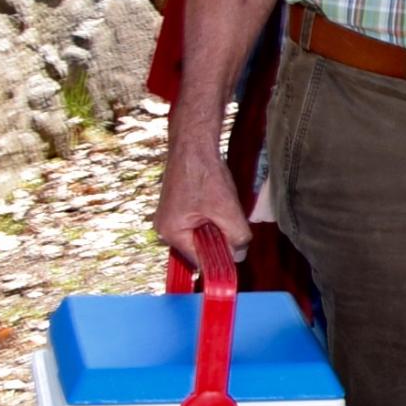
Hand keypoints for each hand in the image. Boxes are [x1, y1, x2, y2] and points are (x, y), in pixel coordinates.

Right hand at [156, 135, 250, 275]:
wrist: (193, 145)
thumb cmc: (203, 175)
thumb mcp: (226, 210)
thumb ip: (236, 236)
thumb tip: (240, 256)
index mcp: (171, 233)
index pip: (199, 261)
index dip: (221, 260)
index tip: (238, 257)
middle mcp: (165, 229)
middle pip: (200, 249)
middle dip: (220, 241)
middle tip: (235, 225)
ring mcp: (169, 218)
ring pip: (201, 235)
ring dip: (217, 228)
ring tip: (225, 209)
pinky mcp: (177, 209)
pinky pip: (198, 224)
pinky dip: (212, 219)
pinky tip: (219, 204)